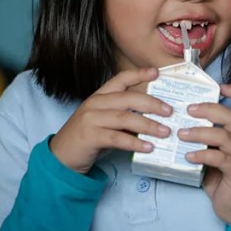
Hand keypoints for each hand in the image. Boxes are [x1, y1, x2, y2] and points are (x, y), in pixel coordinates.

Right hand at [50, 68, 171, 173]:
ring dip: (148, 125)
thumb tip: (154, 118)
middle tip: (169, 111)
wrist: (61, 157)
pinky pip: (117, 138)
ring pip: (124, 118)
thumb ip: (124, 116)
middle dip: (151, 104)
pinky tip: (148, 147)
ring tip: (165, 132)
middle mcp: (94, 104)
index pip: (120, 80)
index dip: (138, 74)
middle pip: (127, 98)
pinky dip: (134, 143)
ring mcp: (91, 119)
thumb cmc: (88, 138)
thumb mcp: (105, 122)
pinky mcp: (90, 137)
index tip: (157, 73)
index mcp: (99, 97)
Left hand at [180, 84, 230, 223]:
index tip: (218, 87)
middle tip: (188, 110)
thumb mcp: (214, 151)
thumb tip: (177, 122)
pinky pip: (220, 158)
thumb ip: (205, 137)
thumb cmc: (222, 175)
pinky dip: (203, 154)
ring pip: (225, 136)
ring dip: (200, 132)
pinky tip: (188, 156)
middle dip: (209, 109)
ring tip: (181, 134)